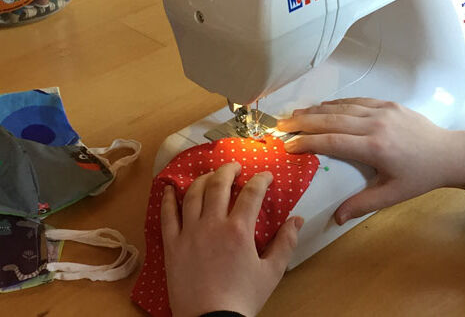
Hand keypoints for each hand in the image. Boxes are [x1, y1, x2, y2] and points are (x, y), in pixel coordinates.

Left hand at [162, 163, 303, 316]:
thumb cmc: (243, 298)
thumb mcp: (271, 272)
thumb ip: (285, 243)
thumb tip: (297, 220)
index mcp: (239, 230)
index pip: (251, 193)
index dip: (260, 179)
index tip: (265, 176)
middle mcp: (212, 224)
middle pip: (218, 185)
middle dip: (228, 170)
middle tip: (234, 166)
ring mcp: (189, 233)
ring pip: (192, 194)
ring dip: (201, 179)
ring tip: (209, 175)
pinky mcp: (172, 245)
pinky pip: (167, 215)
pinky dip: (168, 199)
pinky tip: (170, 189)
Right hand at [276, 98, 464, 223]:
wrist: (449, 154)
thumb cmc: (420, 177)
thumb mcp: (392, 196)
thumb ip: (362, 204)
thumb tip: (334, 218)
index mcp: (375, 147)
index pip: (332, 141)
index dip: (307, 142)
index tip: (287, 145)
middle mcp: (375, 124)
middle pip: (330, 120)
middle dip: (302, 122)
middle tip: (280, 125)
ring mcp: (382, 111)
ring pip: (341, 107)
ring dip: (315, 110)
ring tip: (294, 114)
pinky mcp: (389, 104)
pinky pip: (356, 101)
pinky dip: (336, 104)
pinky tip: (322, 107)